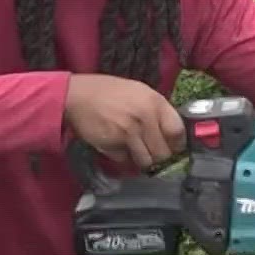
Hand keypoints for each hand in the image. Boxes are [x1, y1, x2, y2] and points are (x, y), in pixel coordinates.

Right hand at [63, 74, 186, 171]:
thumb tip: (171, 134)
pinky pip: (126, 161)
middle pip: (164, 152)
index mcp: (155, 102)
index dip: (177, 144)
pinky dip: (124, 158)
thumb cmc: (109, 92)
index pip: (178, 131)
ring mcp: (129, 133)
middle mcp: (145, 117)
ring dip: (143, 161)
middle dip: (160, 158)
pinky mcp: (114, 145)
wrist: (77, 95)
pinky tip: (118, 146)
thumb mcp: (139, 92)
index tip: (174, 149)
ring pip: (147, 162)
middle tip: (154, 156)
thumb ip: (157, 110)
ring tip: (136, 152)